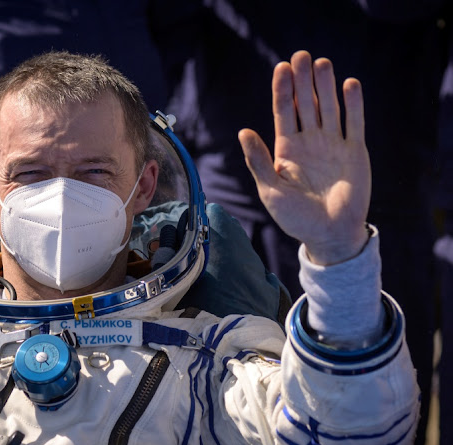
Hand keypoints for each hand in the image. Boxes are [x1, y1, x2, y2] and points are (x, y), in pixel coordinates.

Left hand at [238, 50, 370, 264]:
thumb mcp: (271, 191)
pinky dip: (353, 104)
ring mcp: (333, 145)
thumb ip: (258, 161)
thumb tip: (243, 131)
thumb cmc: (296, 218)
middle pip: (305, 104)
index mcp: (286, 150)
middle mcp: (309, 143)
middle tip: (301, 56)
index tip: (281, 68)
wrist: (330, 234)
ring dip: (326, 86)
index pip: (283, 113)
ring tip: (322, 63)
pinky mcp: (354, 151)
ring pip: (329, 108)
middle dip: (303, 81)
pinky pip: (354, 123)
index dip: (282, 90)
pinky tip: (349, 85)